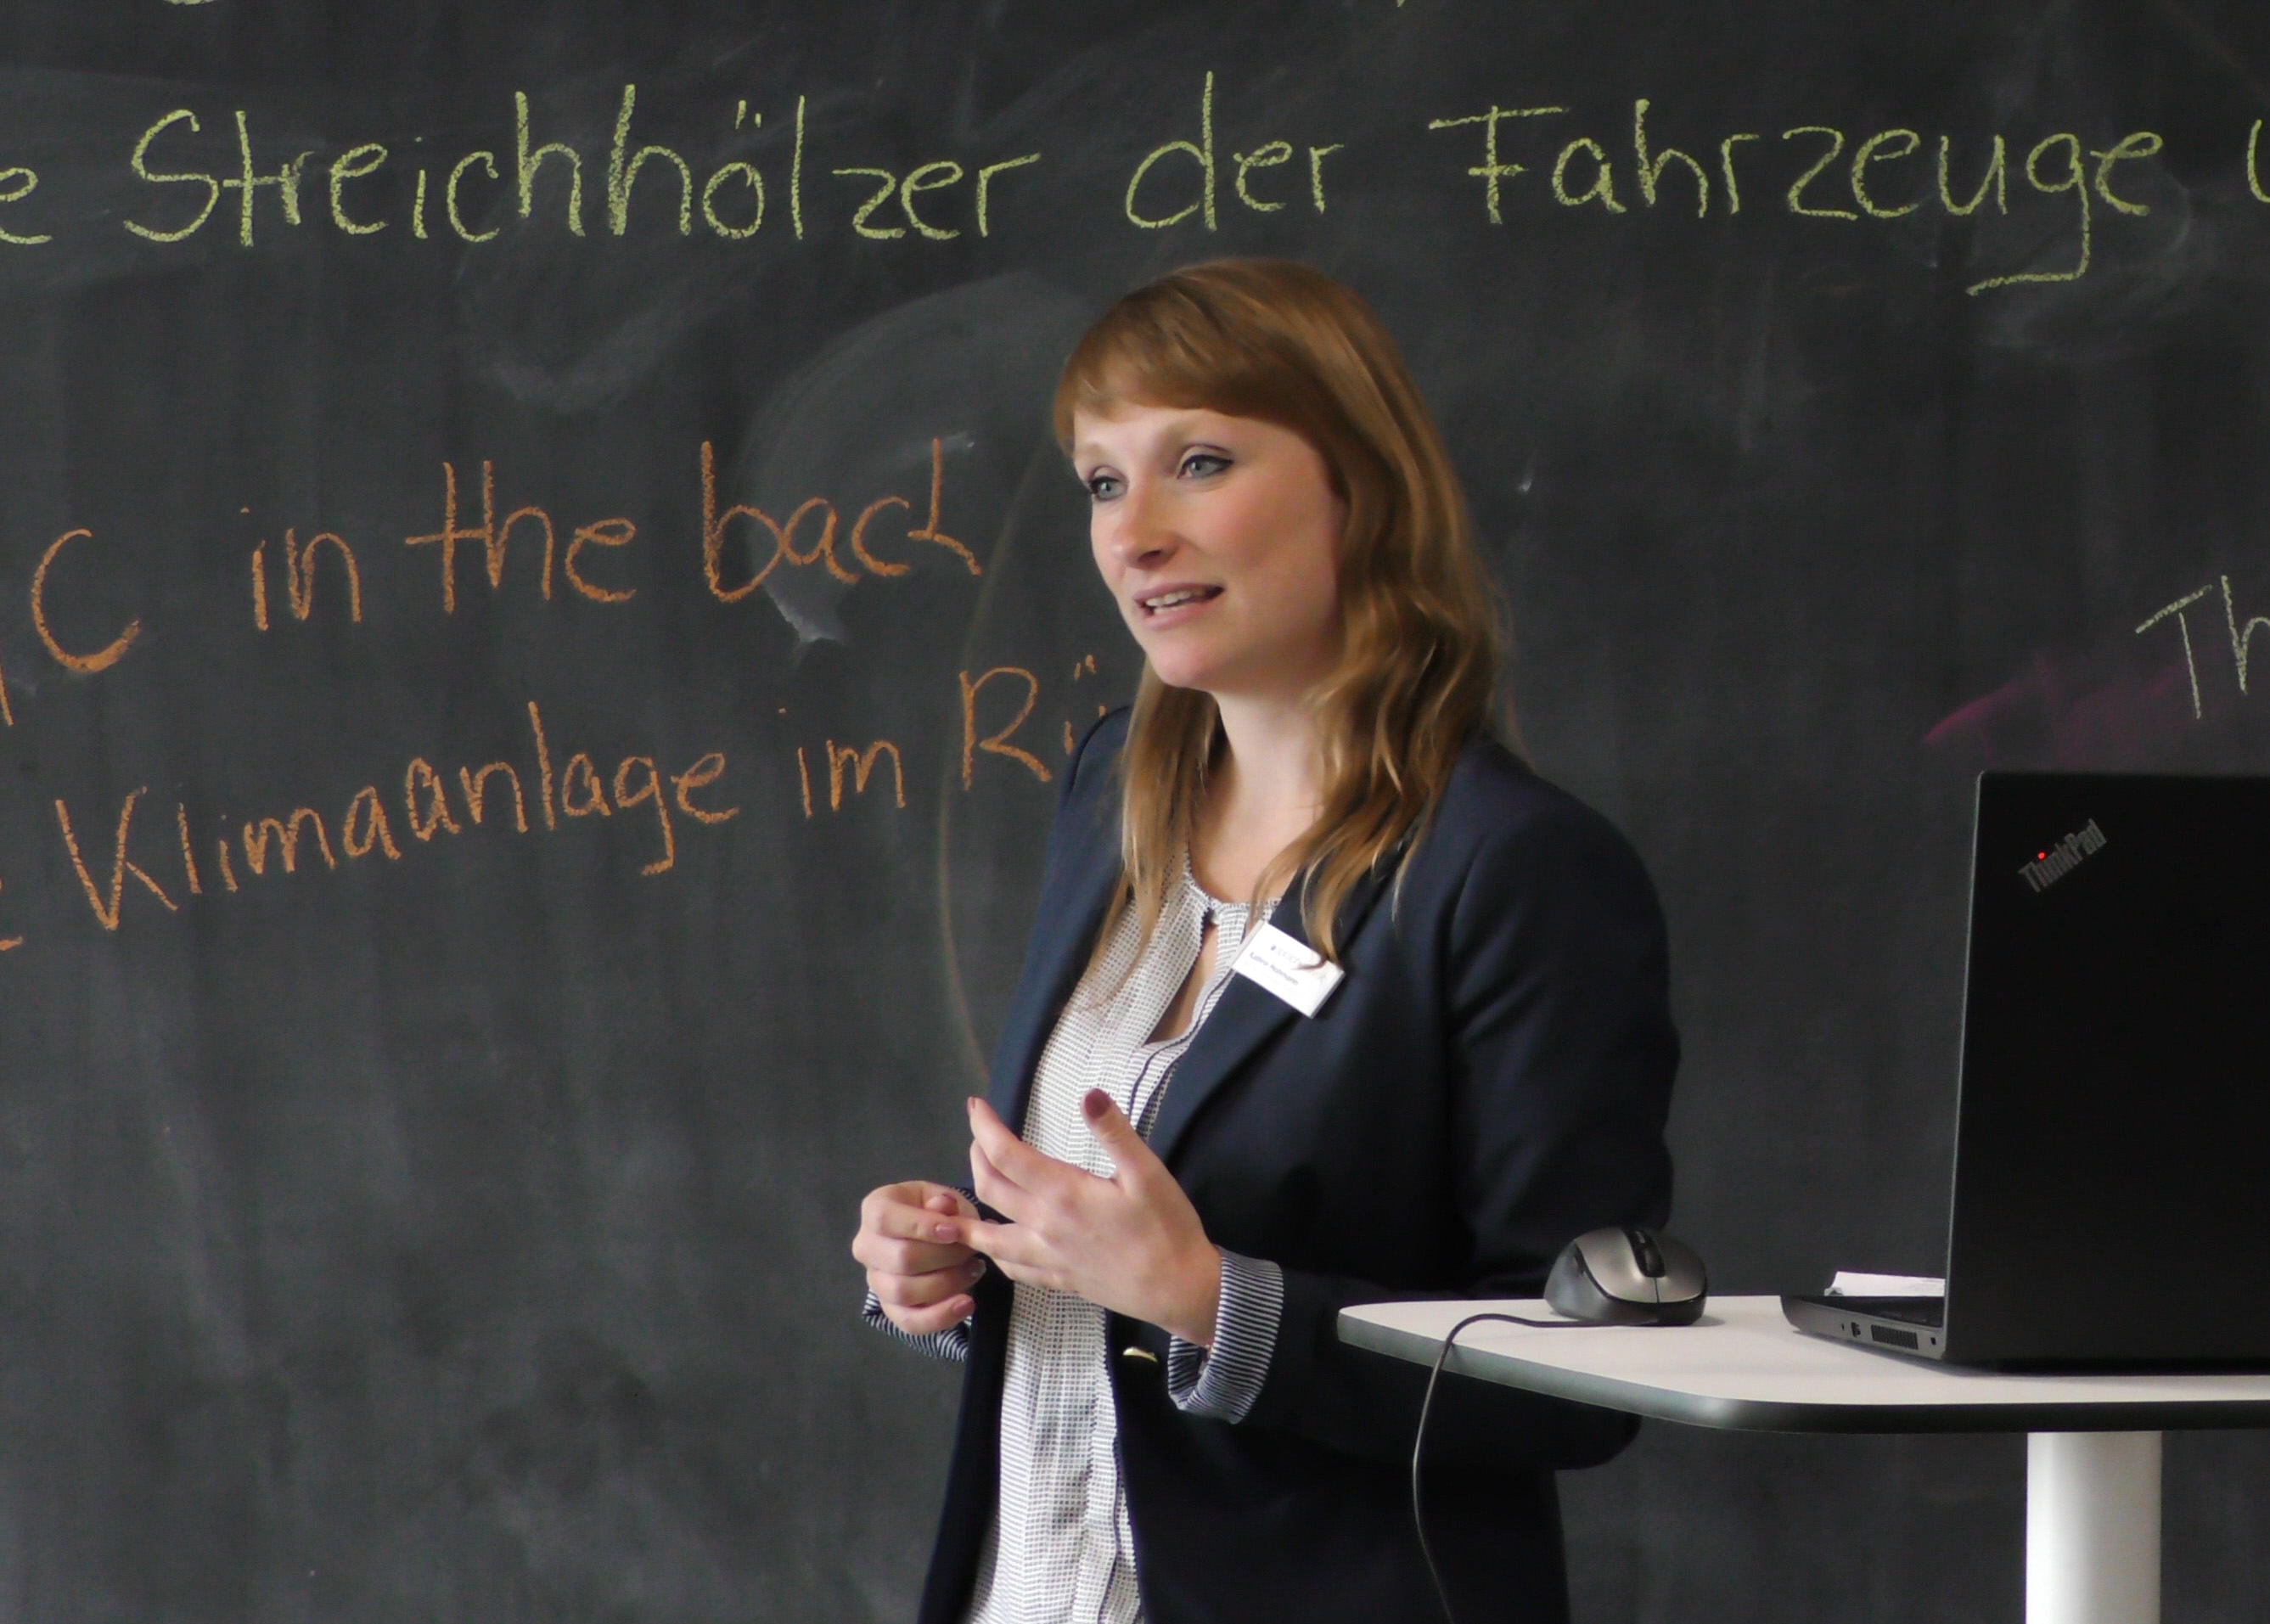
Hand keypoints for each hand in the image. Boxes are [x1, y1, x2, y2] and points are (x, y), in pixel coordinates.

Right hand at [852, 1180, 987, 1335]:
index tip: (955, 1232)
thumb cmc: (938, 1212)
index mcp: (874, 1210)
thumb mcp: (946, 1198)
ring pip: (903, 1292)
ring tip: (973, 1270)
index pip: (885, 1219)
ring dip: (946, 1284)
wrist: (936, 1236)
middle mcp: (866, 1246)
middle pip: (901, 1258)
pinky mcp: (889, 1308)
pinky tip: (966, 1303)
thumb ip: (945, 1202)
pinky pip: (909, 1322)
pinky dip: (940, 1317)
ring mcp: (875, 1280)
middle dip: (944, 1257)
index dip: (921, 1227)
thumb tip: (943, 1205)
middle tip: (971, 1251)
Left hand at [958, 1092, 1222, 1347]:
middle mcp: (1044, 1226)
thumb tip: (1088, 1094)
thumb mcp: (1148, 1173)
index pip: (1006, 1154)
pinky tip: (993, 1246)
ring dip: (967, 1211)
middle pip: (990, 1188)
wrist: (1179, 1290)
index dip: (984, 1126)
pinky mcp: (1057, 1280)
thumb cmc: (1167, 1229)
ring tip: (957, 1195)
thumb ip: (1114, 1132)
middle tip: (979, 1134)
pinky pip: (1011, 1267)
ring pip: (989, 1236)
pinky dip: (993, 1251)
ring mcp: (1047, 1258)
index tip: (976, 1105)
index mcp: (1063, 1194)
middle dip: (976, 1155)